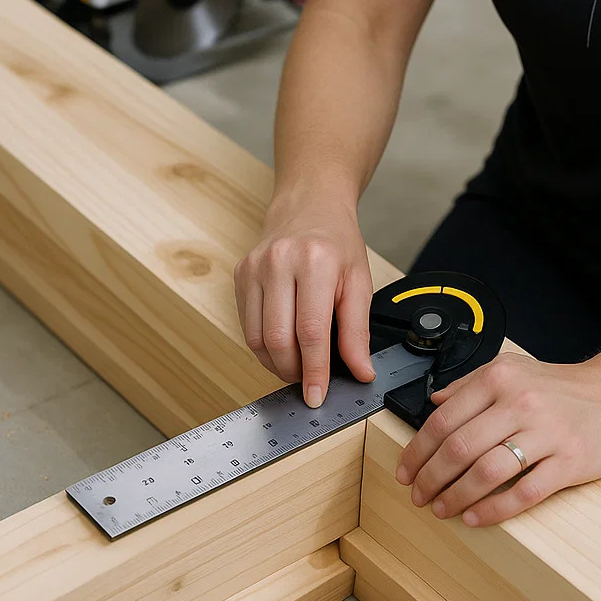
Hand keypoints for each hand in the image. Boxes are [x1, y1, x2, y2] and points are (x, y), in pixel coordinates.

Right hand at [234, 188, 374, 407]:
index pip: (311, 331)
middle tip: (310, 381)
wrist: (309, 205)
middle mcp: (279, 262)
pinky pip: (247, 326)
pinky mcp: (240, 275)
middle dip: (294, 371)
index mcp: (315, 262)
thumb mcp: (360, 282)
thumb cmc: (337, 244)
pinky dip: (264, 347)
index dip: (314, 370)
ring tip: (298, 366)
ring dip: (277, 364)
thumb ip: (357, 331)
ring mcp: (254, 268)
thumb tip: (360, 372)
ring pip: (257, 338)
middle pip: (278, 339)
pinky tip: (283, 347)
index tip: (317, 395)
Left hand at [395, 351, 600, 526]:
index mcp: (500, 380)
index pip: (444, 420)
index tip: (406, 471)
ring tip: (441, 509)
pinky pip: (524, 493)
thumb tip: (433, 401)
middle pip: (460, 448)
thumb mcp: (511, 369)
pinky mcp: (570, 462)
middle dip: (430, 478)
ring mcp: (547, 434)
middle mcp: (521, 404)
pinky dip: (494, 510)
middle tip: (418, 495)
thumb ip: (470, 383)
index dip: (417, 451)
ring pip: (487, 472)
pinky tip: (475, 517)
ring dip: (456, 496)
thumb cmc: (560, 388)